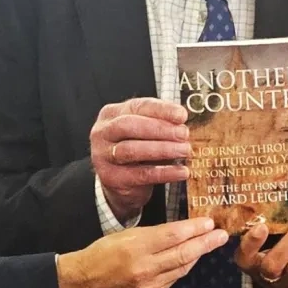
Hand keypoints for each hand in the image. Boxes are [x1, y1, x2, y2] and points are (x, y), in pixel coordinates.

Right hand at [56, 217, 227, 287]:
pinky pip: (172, 280)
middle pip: (183, 254)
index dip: (194, 229)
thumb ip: (154, 234)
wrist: (84, 282)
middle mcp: (145, 268)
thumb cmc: (103, 252)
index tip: (209, 223)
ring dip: (197, 256)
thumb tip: (182, 231)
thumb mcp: (126, 235)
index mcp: (136, 247)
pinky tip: (189, 259)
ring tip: (210, 244)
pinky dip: (182, 268)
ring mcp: (148, 286)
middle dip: (206, 244)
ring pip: (181, 269)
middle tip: (222, 236)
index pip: (173, 236)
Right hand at [90, 98, 190, 221]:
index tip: (182, 115)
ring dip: (162, 149)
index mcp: (112, 114)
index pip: (137, 106)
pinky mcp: (111, 178)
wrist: (120, 181)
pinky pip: (140, 175)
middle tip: (184, 134)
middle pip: (129, 125)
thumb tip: (183, 123)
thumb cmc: (136, 148)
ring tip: (184, 150)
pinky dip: (164, 173)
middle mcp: (102, 132)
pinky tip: (181, 171)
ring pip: (131, 150)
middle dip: (160, 129)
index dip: (161, 110)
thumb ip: (161, 124)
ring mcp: (102, 156)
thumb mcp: (146, 132)